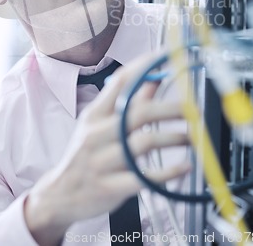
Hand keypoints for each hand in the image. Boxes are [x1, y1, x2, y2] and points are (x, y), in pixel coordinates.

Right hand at [24, 50, 189, 245]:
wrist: (60, 195)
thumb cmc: (84, 155)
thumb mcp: (98, 125)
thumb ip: (126, 104)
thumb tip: (153, 80)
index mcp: (94, 114)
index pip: (120, 81)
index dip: (146, 66)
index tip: (168, 57)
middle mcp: (96, 134)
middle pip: (139, 113)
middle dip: (171, 109)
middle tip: (192, 111)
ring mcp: (102, 162)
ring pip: (144, 143)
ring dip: (174, 138)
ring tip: (191, 137)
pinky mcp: (110, 187)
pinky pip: (145, 177)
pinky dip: (169, 171)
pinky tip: (184, 166)